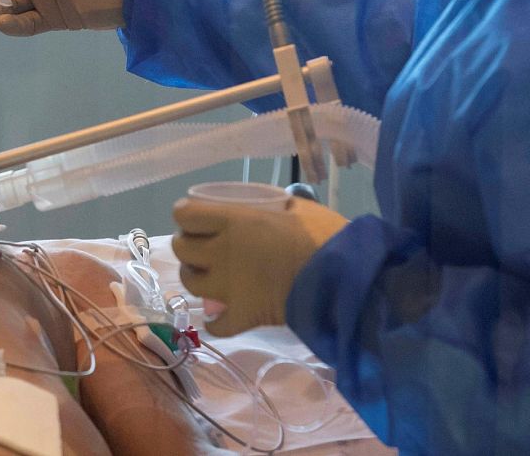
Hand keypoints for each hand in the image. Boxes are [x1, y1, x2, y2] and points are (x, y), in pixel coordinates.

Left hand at [171, 197, 349, 336]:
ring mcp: (229, 287)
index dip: (186, 214)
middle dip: (188, 245)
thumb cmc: (327, 237)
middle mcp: (223, 253)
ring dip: (197, 277)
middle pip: (181, 249)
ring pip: (190, 283)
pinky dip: (215, 320)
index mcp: (234, 221)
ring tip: (211, 274)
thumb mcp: (299, 208)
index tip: (195, 217)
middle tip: (204, 245)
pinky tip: (222, 312)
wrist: (348, 280)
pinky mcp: (243, 315)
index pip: (185, 215)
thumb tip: (270, 205)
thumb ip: (274, 205)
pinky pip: (215, 324)